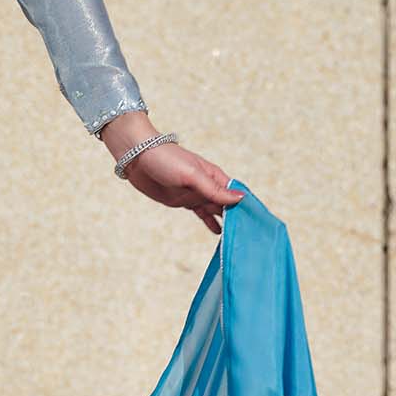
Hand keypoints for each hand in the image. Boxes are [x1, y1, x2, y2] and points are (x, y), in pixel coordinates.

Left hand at [100, 115, 244, 235]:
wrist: (137, 157)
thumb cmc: (166, 159)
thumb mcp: (192, 175)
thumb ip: (214, 190)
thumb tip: (240, 199)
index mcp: (214, 176)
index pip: (236, 193)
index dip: (247, 206)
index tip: (258, 222)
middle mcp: (207, 185)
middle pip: (227, 204)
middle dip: (238, 217)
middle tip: (251, 237)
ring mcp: (195, 194)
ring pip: (215, 211)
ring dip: (225, 222)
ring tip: (237, 238)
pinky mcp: (182, 201)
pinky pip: (201, 214)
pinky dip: (209, 222)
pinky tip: (218, 233)